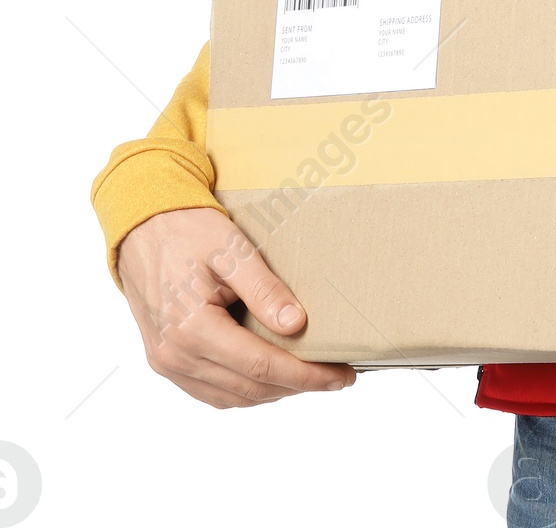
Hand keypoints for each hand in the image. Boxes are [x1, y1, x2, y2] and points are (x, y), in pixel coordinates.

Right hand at [116, 207, 356, 407]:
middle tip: (337, 377)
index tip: (342, 376)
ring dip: (272, 392)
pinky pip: (210, 390)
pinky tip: (271, 377)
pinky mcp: (166, 361)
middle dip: (297, 386)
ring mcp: (167, 363)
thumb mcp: (232, 250)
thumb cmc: (188, 233)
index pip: (260, 367)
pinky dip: (244, 390)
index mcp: (192, 329)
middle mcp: (175, 356)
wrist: (144, 229)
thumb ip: (264, 289)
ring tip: (310, 377)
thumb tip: (296, 324)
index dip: (305, 376)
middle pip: (248, 388)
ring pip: (229, 397)